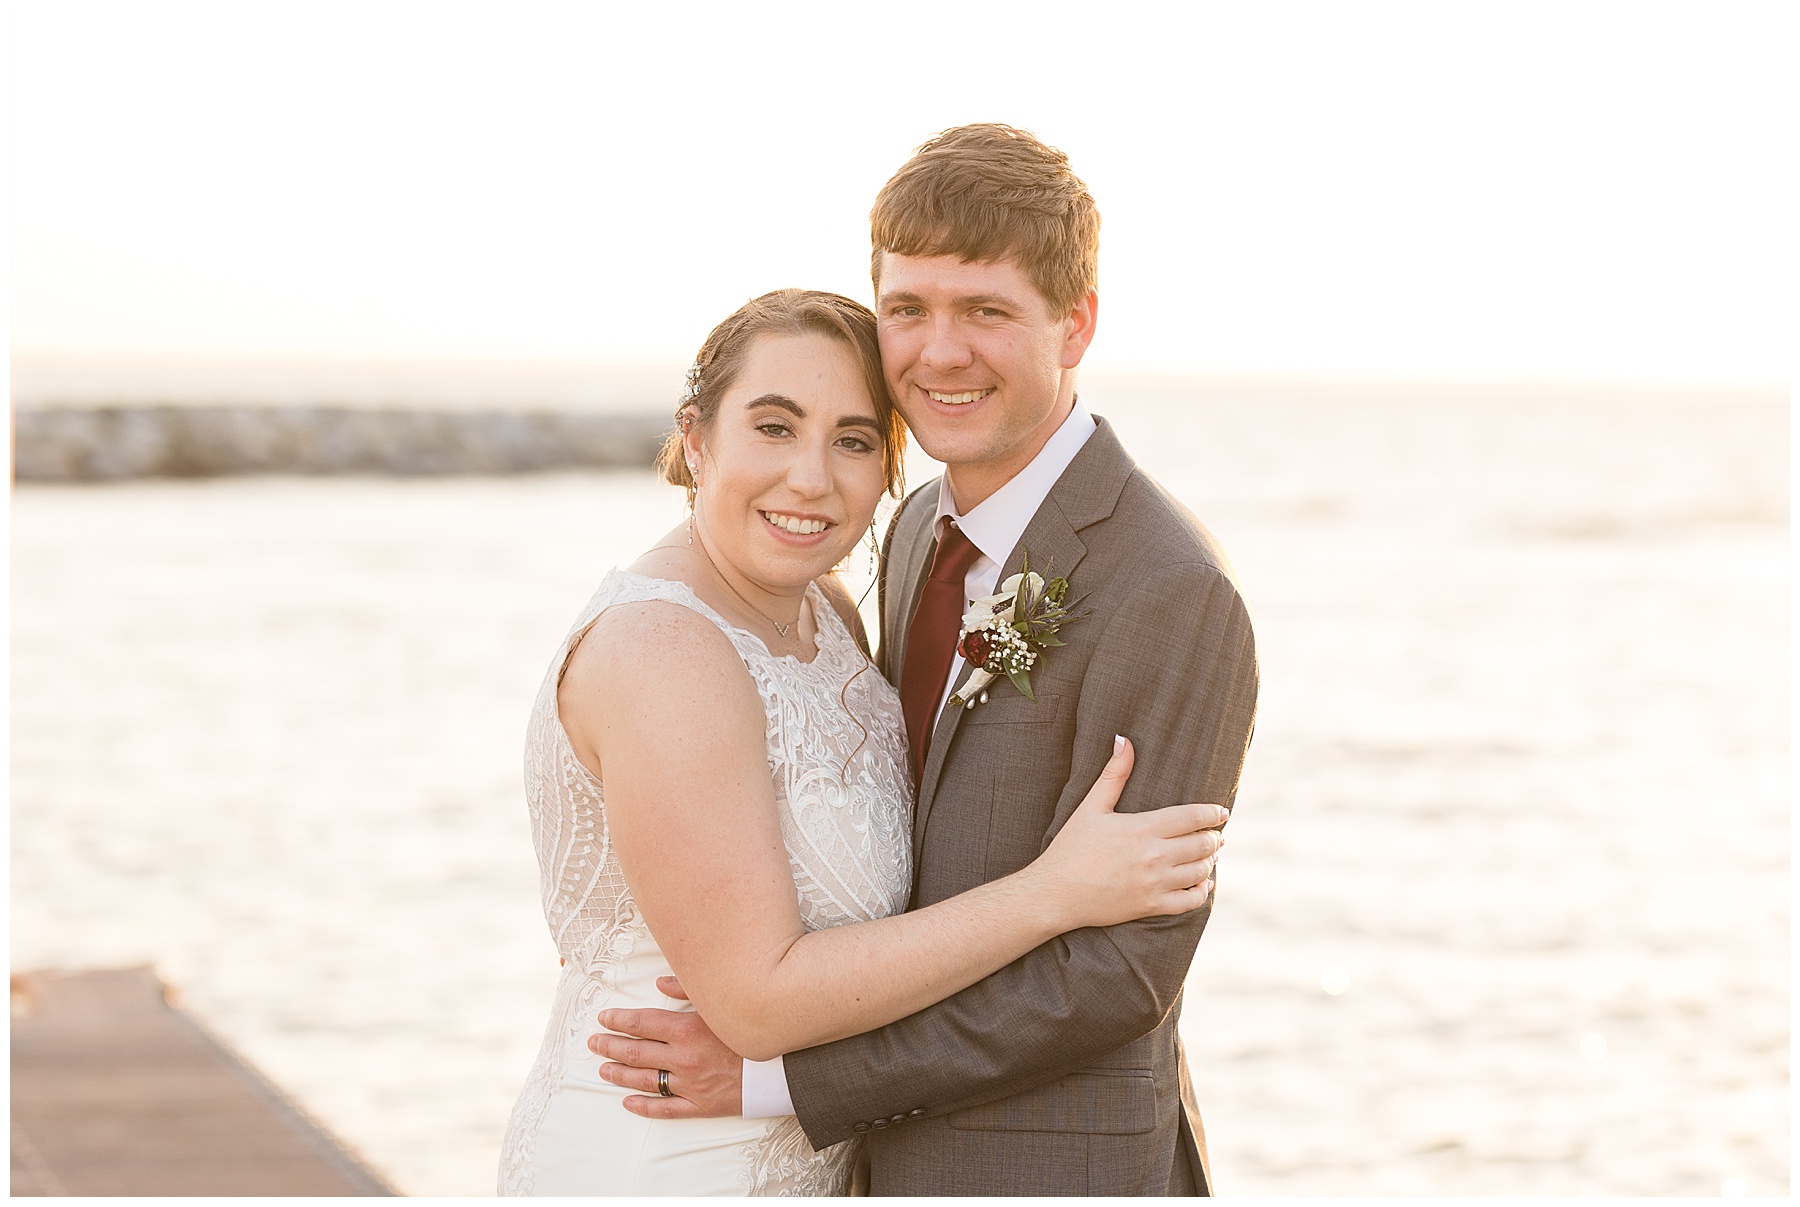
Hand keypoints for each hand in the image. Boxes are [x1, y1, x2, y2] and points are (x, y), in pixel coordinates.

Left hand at [588, 977, 745, 1117]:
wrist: (787, 1066)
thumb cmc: (754, 1027)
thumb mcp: (722, 1002)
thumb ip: (689, 988)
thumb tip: (659, 981)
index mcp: (687, 1029)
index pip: (641, 1024)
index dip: (618, 1021)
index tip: (603, 1018)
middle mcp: (684, 1058)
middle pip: (636, 1052)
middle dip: (610, 1046)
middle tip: (593, 1043)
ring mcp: (691, 1085)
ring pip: (645, 1081)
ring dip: (620, 1075)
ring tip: (603, 1070)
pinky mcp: (702, 1105)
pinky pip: (666, 1109)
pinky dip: (644, 1106)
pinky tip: (628, 1102)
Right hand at [1033, 735, 1226, 929]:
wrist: (1054, 893)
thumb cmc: (1070, 848)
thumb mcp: (1090, 807)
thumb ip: (1113, 774)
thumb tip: (1124, 739)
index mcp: (1142, 828)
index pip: (1192, 817)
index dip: (1212, 813)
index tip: (1222, 812)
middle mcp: (1153, 856)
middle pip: (1202, 844)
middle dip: (1214, 837)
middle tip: (1217, 834)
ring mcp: (1154, 883)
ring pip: (1200, 871)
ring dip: (1210, 861)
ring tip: (1210, 855)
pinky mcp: (1151, 906)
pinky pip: (1191, 901)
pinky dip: (1202, 891)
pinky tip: (1202, 883)